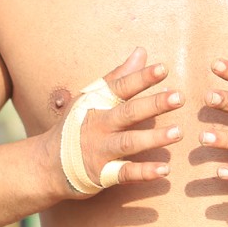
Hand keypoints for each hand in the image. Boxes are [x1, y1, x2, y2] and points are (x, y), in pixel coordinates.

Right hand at [49, 46, 184, 198]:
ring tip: (178, 132)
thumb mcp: (91, 97)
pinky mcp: (102, 174)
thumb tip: (142, 51)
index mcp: (97, 103)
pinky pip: (125, 173)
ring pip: (128, 142)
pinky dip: (144, 172)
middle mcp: (98, 124)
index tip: (163, 68)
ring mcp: (99, 150)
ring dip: (153, 138)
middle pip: (128, 113)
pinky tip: (164, 169)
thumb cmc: (76, 125)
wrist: (48, 162)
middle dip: (153, 105)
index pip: (121, 87)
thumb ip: (119, 76)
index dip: (141, 77)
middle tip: (179, 97)